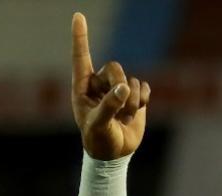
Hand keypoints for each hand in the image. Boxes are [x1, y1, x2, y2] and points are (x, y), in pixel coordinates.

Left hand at [70, 13, 148, 159]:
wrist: (114, 154)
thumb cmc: (98, 140)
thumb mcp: (99, 125)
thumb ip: (109, 106)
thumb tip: (124, 88)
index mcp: (82, 88)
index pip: (81, 57)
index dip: (80, 37)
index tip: (78, 15)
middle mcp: (99, 85)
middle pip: (114, 68)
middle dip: (120, 87)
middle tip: (120, 109)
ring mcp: (117, 89)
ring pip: (130, 80)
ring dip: (131, 102)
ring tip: (124, 118)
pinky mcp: (134, 95)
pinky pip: (143, 86)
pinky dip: (142, 100)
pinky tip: (135, 113)